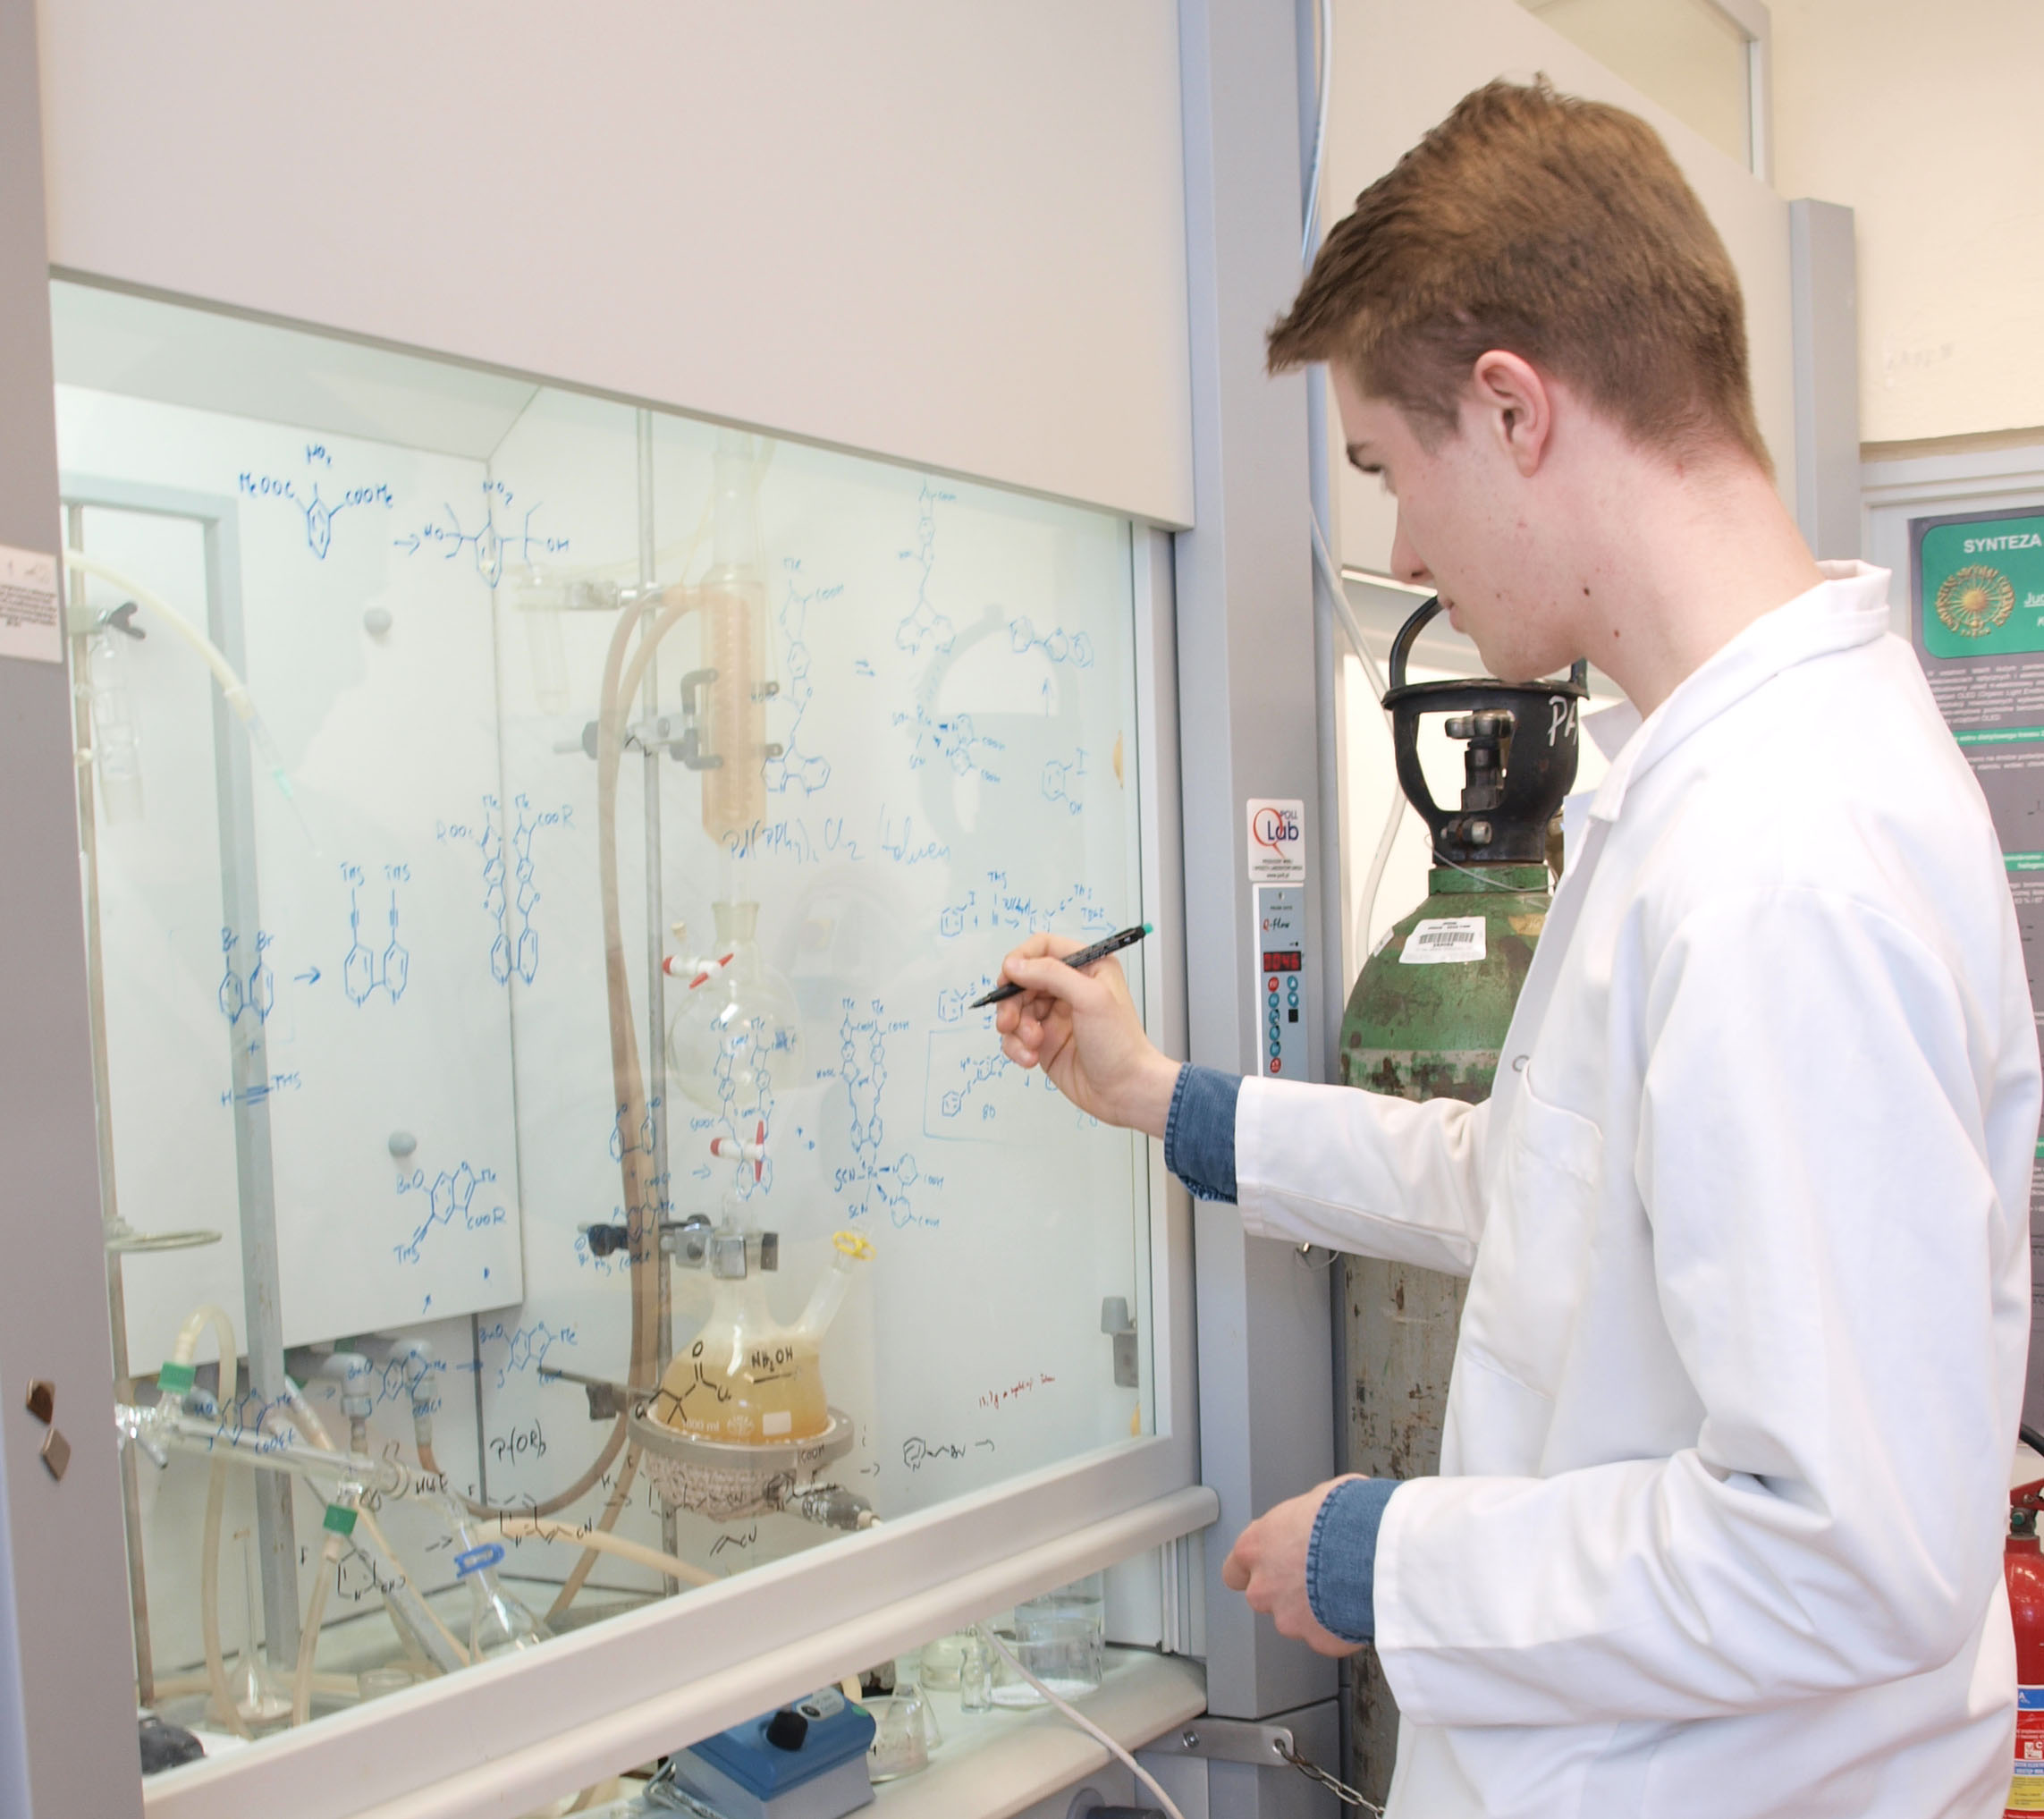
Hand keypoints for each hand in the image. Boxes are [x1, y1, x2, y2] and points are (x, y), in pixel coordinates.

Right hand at [993, 932, 1179, 1135]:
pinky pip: (1016, 1036)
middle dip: (1012, 1001)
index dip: (1021, 960)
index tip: (1008, 978)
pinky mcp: (1045, 1042)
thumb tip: (1015, 965)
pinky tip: (1031, 1058)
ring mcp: (1055, 1016)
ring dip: (1016, 1028)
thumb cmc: (1119, 1044)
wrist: (1125, 1091)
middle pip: (1023, 980)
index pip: (1043, 948)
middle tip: (1010, 1021)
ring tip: (1032, 1045)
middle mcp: (1069, 988)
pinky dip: (1016, 1047)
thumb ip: (1051, 975)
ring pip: (1015, 1009)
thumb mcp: (1090, 998)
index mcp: (1087, 968)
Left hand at [1221, 1477, 1367, 1658]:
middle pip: (1265, 1596)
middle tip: (1315, 1576)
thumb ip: (1301, 1521)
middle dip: (1286, 1591)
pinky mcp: (1317, 1640)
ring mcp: (1288, 1618)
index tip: (1270, 1566)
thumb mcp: (1317, 1499)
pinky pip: (1325, 1635)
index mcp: (1255, 1547)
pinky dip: (1338, 1625)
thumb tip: (1315, 1518)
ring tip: (1341, 1588)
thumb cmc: (1346, 1519)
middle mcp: (1264, 1586)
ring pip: (1295, 1619)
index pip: (1235, 1569)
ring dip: (1313, 1609)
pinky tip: (1355, 1606)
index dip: (1254, 1569)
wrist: (1374, 1552)